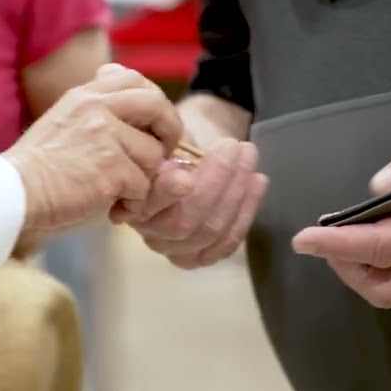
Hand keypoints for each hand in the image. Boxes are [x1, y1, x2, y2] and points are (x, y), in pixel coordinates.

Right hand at [4, 64, 181, 230]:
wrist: (15, 192)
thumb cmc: (39, 166)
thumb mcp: (63, 118)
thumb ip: (94, 106)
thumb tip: (121, 84)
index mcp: (86, 95)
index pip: (135, 80)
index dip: (154, 102)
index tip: (152, 125)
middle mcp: (97, 108)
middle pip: (157, 107)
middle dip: (170, 132)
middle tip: (162, 154)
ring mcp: (106, 137)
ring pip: (154, 155)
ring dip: (145, 180)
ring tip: (122, 193)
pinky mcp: (111, 169)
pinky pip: (143, 186)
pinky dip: (133, 203)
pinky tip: (114, 208)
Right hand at [110, 138, 267, 268]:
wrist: (184, 150)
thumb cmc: (170, 141)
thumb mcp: (163, 135)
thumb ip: (167, 145)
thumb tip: (179, 152)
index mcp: (132, 200)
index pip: (148, 203)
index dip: (167, 192)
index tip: (186, 174)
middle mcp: (149, 231)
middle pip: (184, 222)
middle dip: (216, 181)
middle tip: (233, 146)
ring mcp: (175, 249)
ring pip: (210, 231)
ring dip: (237, 192)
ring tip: (249, 155)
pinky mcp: (200, 256)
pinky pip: (226, 243)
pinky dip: (246, 211)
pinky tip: (258, 181)